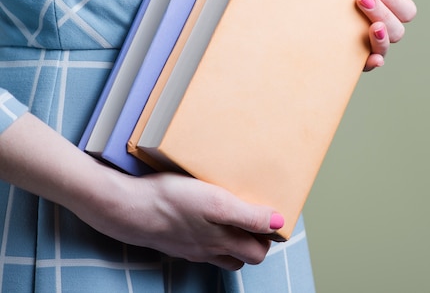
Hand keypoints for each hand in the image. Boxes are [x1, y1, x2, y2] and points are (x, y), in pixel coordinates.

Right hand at [0, 113, 282, 270]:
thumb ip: (248, 215)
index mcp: (223, 239)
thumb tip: (279, 223)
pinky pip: (199, 247)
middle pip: (245, 254)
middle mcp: (210, 248)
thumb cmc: (170, 200)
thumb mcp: (215, 203)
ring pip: (223, 254)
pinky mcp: (174, 241)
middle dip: (256, 240)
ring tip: (235, 217)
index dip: (271, 236)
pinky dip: (209, 239)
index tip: (274, 214)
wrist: (125, 208)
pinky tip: (203, 220)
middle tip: (258, 214)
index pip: (259, 250)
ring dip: (234, 241)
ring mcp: (190, 247)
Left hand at [352, 0, 416, 70]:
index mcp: (389, 6)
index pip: (405, 11)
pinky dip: (373, 62)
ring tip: (371, 26)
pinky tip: (372, 59)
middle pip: (397, 30)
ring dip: (381, 37)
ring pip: (384, 48)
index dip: (393, 0)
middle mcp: (381, 27)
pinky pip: (366, 65)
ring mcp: (365, 42)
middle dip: (383, 13)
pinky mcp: (349, 55)